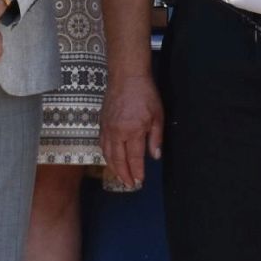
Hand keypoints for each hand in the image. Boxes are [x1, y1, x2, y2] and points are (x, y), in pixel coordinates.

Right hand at [101, 73, 163, 191]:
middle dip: (123, 174)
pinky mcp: (102, 123)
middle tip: (129, 185)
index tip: (140, 181)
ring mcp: (107, 128)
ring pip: (107, 154)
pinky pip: (102, 144)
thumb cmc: (145, 94)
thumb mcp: (158, 115)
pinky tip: (110, 160)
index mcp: (132, 131)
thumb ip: (156, 138)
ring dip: (113, 168)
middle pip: (118, 160)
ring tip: (120, 177)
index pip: (134, 158)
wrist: (126, 76)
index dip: (137, 171)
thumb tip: (155, 156)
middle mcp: (117, 133)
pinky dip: (106, 156)